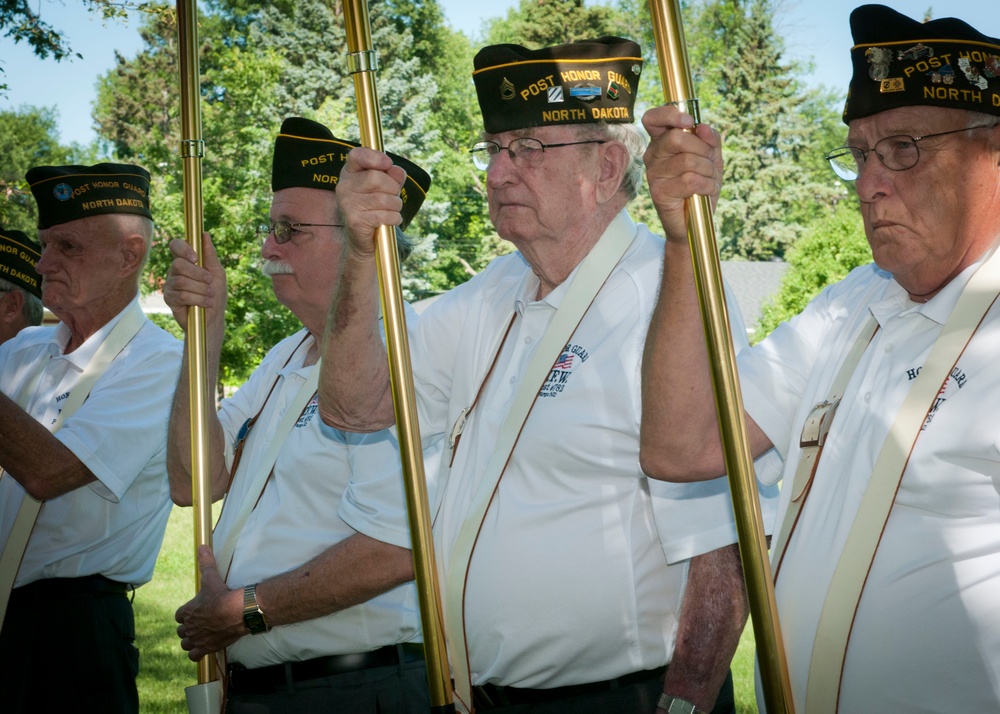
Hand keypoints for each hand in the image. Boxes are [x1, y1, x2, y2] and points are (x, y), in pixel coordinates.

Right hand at [163, 232, 226, 334]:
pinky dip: (197, 299)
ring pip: (181, 281)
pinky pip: (181, 295)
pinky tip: (205, 303)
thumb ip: (210, 255)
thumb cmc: (215, 294)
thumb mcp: (217, 273)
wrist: (213, 318)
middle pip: (178, 264)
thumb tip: (205, 234)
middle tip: (209, 281)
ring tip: (210, 296)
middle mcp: (175, 271)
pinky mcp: (169, 299)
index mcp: (186, 261)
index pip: (175, 246)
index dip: (183, 248)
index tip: (195, 258)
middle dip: (198, 273)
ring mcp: (170, 284)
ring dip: (201, 289)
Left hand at [174, 546, 245, 660]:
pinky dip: (197, 653)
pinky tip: (204, 648)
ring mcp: (197, 638)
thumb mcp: (212, 578)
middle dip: (188, 628)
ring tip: (200, 637)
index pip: (179, 615)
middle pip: (181, 631)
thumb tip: (202, 547)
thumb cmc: (223, 595)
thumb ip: (206, 563)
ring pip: (185, 644)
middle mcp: (189, 627)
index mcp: (188, 611)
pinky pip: (194, 655)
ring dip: (190, 641)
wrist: (238, 612)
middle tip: (199, 624)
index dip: (186, 614)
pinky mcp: (206, 648)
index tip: (194, 612)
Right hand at [337, 147, 405, 257]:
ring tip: (391, 210)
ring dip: (396, 206)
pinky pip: (384, 215)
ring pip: (384, 198)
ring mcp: (347, 204)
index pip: (357, 155)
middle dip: (393, 188)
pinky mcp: (354, 221)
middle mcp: (344, 186)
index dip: (374, 157)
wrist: (363, 239)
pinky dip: (394, 218)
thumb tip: (397, 171)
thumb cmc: (376, 207)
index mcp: (350, 173)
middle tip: (393, 196)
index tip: (388, 163)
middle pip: (376, 178)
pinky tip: (390, 220)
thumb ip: (393, 176)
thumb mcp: (387, 187)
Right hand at [642, 105, 723, 243]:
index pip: (652, 118)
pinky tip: (705, 192)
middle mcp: (653, 154)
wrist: (695, 220)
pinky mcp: (659, 192)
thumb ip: (710, 139)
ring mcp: (654, 173)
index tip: (689, 123)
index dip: (670, 115)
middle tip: (709, 162)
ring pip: (687, 160)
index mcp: (662, 141)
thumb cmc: (701, 185)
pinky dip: (706, 185)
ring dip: (708, 171)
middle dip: (703, 149)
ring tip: (708, 180)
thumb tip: (702, 127)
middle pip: (677, 138)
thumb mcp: (711, 157)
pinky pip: (690, 180)